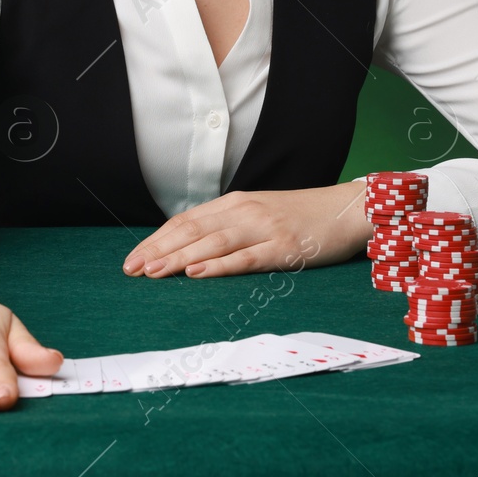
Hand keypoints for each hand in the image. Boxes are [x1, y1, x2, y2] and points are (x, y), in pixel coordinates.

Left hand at [121, 182, 372, 279]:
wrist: (346, 209)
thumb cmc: (300, 216)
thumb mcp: (258, 214)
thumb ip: (227, 225)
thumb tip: (188, 247)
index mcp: (234, 204)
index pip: (185, 221)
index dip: (156, 240)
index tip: (132, 259)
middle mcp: (244, 211)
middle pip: (192, 231)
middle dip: (158, 251)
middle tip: (131, 270)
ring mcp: (264, 228)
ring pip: (212, 243)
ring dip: (178, 258)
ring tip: (153, 272)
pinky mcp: (284, 247)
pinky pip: (246, 258)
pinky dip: (219, 265)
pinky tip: (197, 272)